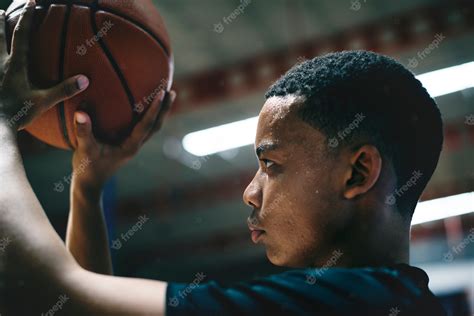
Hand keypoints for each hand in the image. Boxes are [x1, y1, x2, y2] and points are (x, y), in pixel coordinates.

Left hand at [0, 0, 88, 129]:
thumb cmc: (18, 113)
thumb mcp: (44, 102)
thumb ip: (64, 90)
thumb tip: (85, 80)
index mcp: (16, 65)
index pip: (22, 35)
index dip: (28, 17)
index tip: (32, 2)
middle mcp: (1, 64)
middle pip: (0, 35)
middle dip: (2, 21)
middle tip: (3, 10)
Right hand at [71, 90, 175, 193]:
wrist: (90, 183)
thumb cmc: (87, 168)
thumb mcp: (84, 149)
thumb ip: (83, 132)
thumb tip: (81, 112)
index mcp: (130, 146)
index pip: (146, 125)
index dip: (154, 109)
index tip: (161, 93)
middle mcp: (135, 145)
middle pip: (156, 126)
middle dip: (164, 109)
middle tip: (172, 91)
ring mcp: (133, 145)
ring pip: (152, 127)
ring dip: (160, 112)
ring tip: (167, 95)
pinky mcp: (128, 143)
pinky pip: (143, 127)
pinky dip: (148, 116)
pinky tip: (145, 105)